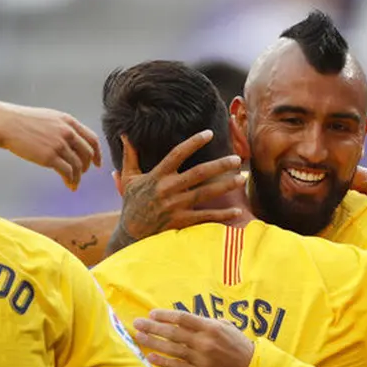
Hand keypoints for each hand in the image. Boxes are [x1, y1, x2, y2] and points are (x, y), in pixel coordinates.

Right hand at [0, 101, 101, 190]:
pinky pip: (67, 172)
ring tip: (73, 184)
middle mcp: (67, 132)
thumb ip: (61, 127)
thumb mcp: (48, 118)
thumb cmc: (21, 121)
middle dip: (88, 166)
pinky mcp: (50, 157)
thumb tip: (69, 141)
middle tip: (83, 174)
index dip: (97, 153)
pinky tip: (68, 184)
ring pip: (78, 165)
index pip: (92, 138)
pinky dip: (71, 180)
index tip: (97, 163)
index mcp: (68, 121)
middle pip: (88, 153)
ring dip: (78, 177)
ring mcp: (59, 144)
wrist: (5, 124)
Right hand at [115, 131, 246, 243]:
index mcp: (157, 176)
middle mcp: (168, 189)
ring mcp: (175, 207)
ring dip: (225, 185)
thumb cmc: (131, 204)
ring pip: (205, 193)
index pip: (177, 154)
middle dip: (219, 165)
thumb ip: (130, 156)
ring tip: (242, 178)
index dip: (193, 142)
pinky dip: (222, 215)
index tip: (209, 133)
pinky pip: (205, 218)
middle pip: (198, 173)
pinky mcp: (181, 222)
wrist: (130, 234)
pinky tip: (237, 211)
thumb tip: (124, 134)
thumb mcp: (128, 178)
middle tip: (236, 159)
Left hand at [131, 309, 253, 366]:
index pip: (182, 318)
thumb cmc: (239, 346)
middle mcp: (204, 342)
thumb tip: (188, 319)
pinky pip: (177, 366)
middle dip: (152, 327)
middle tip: (137, 322)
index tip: (152, 313)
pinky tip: (150, 357)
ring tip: (139, 337)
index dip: (165, 315)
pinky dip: (162, 362)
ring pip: (171, 349)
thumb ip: (207, 322)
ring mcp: (200, 359)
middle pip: (172, 333)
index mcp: (210, 328)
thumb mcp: (227, 327)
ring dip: (153, 342)